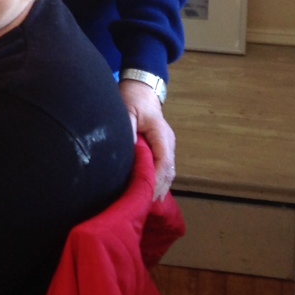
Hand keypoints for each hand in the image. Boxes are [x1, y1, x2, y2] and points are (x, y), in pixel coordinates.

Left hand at [119, 79, 176, 199]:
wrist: (141, 89)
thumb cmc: (134, 99)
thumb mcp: (127, 111)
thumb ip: (127, 129)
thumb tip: (125, 149)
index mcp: (162, 135)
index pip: (164, 162)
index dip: (156, 179)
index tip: (145, 193)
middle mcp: (168, 142)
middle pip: (169, 171)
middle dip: (158, 189)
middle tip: (144, 205)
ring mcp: (167, 146)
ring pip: (168, 172)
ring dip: (159, 188)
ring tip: (146, 205)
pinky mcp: (161, 149)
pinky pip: (162, 168)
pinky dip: (157, 181)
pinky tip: (149, 193)